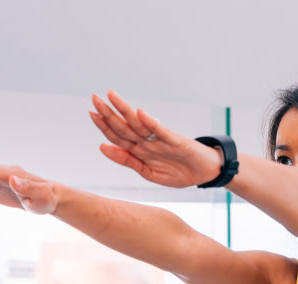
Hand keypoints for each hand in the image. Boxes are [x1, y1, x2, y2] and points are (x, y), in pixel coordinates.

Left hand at [90, 90, 223, 187]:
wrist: (206, 173)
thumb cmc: (180, 172)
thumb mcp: (149, 173)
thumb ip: (127, 160)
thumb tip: (102, 146)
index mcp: (140, 150)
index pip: (118, 136)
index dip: (104, 126)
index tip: (91, 113)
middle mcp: (148, 142)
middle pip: (124, 126)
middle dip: (109, 113)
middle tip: (94, 98)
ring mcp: (161, 140)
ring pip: (139, 124)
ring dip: (124, 110)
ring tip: (111, 96)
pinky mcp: (176, 140)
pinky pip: (161, 131)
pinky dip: (151, 123)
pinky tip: (140, 113)